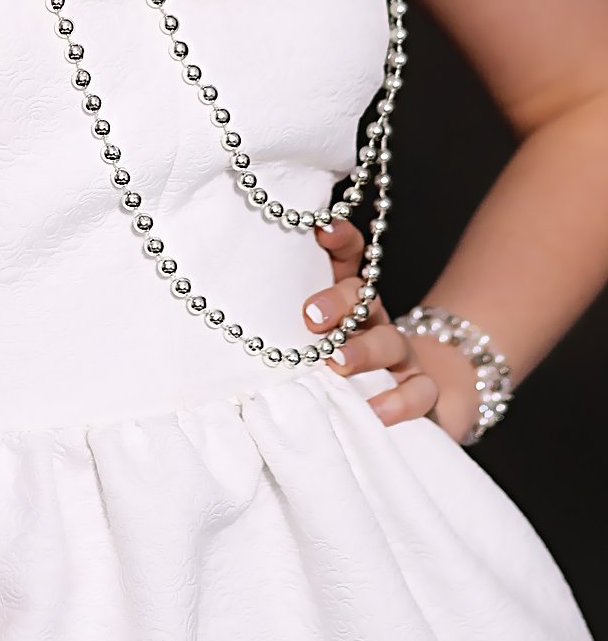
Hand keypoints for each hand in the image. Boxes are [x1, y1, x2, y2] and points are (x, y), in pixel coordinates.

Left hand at [301, 218, 477, 439]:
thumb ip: (279, 324)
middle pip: (363, 296)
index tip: (322, 229)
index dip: (340, 239)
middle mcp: (375, 320)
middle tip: (311, 317)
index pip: (349, 256)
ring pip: (390, 342)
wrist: (402, 403)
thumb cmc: (330, 367)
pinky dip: (398, 402)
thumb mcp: (307, 341)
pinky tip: (374, 411)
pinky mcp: (421, 391)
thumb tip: (220, 317)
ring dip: (363, 351)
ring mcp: (402, 355)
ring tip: (336, 363)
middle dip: (338, 301)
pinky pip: (418, 391)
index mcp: (348, 300)